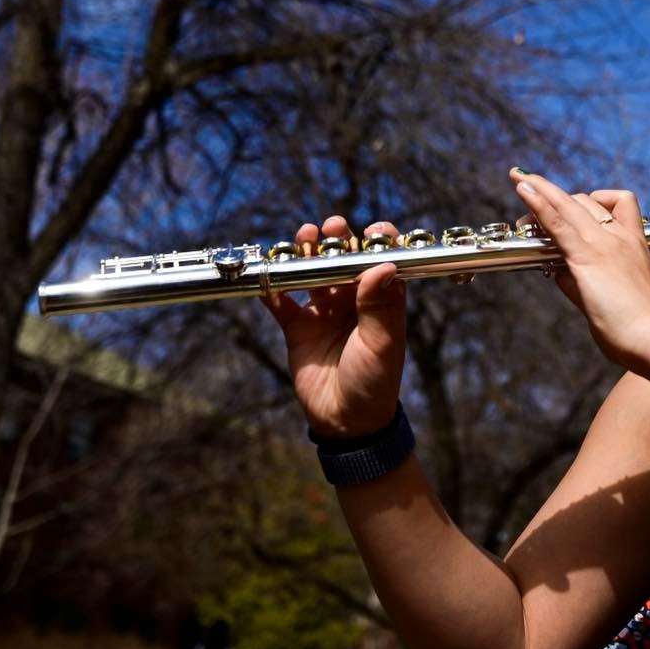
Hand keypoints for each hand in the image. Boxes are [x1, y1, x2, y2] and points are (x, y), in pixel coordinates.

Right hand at [259, 214, 407, 437]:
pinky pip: (281, 302)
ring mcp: (323, 311)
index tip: (372, 231)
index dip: (377, 242)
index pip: (380, 260)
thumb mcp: (382, 344)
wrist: (346, 421)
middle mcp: (351, 299)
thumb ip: (380, 305)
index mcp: (379, 300)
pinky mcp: (297, 327)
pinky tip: (267, 276)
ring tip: (303, 238)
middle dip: (337, 238)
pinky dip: (272, 288)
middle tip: (331, 227)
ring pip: (310, 272)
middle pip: (342, 258)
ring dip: (305, 253)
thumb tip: (382, 264)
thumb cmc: (375, 382)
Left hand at [509, 170, 649, 370]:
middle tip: (529, 199)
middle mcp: (620, 237)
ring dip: (540, 189)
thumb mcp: (610, 298)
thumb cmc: (640, 330)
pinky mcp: (587, 256)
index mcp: (634, 244)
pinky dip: (538, 203)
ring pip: (567, 204)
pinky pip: (557, 222)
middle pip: (585, 201)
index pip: (615, 204)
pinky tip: (524, 190)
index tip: (569, 204)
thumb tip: (560, 275)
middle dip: (555, 197)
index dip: (590, 199)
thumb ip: (582, 283)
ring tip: (518, 178)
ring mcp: (603, 244)